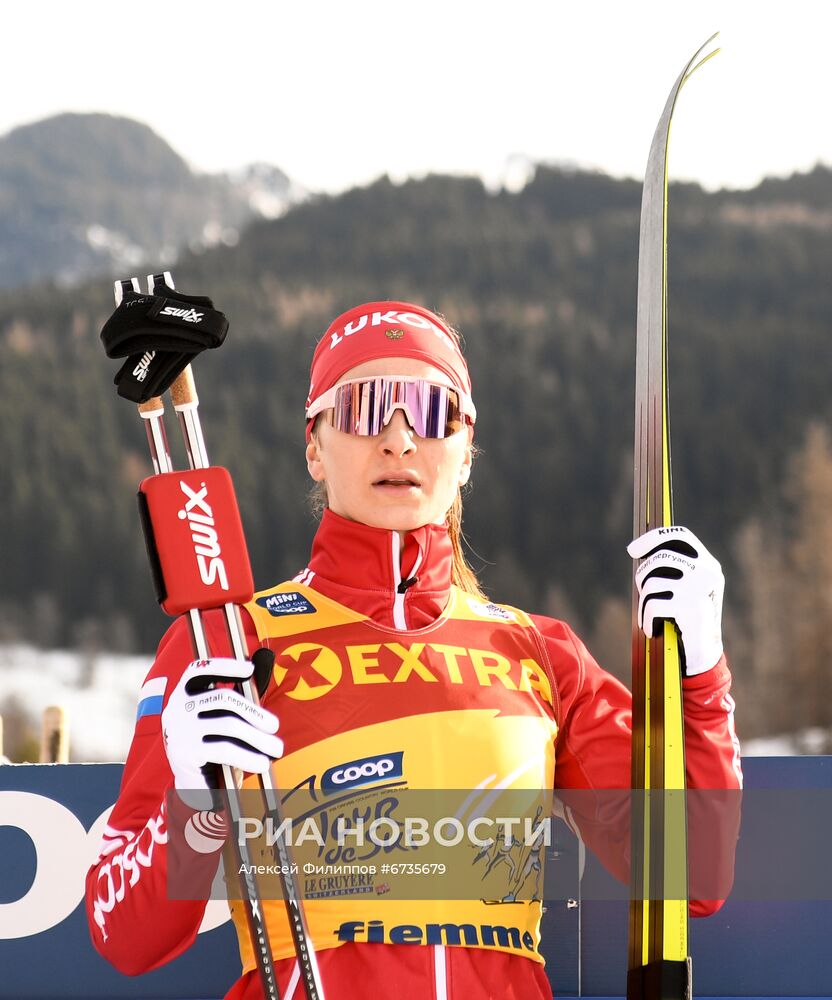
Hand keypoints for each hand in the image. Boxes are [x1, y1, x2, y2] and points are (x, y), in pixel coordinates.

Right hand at [162, 657, 282, 792]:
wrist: (193, 784)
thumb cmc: (213, 744)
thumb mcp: (222, 718)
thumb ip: (237, 696)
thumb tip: (264, 663)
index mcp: (184, 693)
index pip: (200, 670)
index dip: (225, 666)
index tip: (250, 669)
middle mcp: (177, 707)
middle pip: (223, 698)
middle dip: (254, 712)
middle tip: (275, 726)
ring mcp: (179, 730)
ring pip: (228, 725)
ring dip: (258, 738)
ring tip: (276, 748)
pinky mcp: (184, 753)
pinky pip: (224, 750)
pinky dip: (248, 757)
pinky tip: (262, 763)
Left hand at [627, 526, 723, 675]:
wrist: (703, 655)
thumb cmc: (685, 621)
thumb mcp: (684, 589)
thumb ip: (669, 568)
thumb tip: (636, 549)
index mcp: (708, 565)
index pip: (679, 537)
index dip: (653, 539)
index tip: (633, 550)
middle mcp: (708, 572)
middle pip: (659, 559)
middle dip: (643, 578)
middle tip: (644, 597)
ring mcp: (700, 589)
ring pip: (651, 582)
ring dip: (644, 604)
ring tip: (651, 618)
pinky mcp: (691, 608)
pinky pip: (652, 605)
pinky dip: (647, 620)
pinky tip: (654, 630)